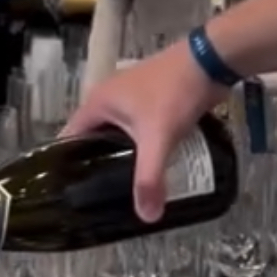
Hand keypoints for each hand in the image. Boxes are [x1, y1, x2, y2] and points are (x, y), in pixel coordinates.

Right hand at [64, 40, 221, 223]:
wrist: (210, 59)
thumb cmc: (174, 92)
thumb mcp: (158, 137)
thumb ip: (150, 177)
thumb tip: (148, 217)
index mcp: (97, 104)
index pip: (68, 139)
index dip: (66, 166)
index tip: (72, 194)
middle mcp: (108, 99)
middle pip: (92, 140)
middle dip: (96, 167)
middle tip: (99, 199)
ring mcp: (130, 98)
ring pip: (116, 135)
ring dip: (119, 157)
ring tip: (121, 189)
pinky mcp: (150, 100)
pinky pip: (136, 131)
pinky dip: (138, 148)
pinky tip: (148, 167)